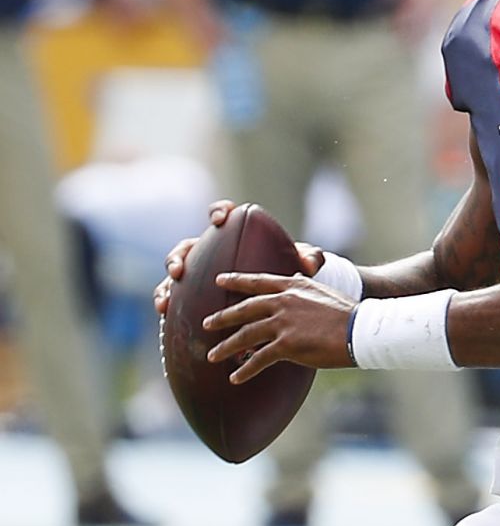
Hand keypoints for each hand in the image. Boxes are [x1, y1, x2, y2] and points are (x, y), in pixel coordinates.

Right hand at [153, 202, 325, 315]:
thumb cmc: (286, 272)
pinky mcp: (191, 293)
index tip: (220, 219)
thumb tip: (311, 262)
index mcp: (233, 235)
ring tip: (165, 299)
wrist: (278, 298)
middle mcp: (210, 250)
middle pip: (187, 247)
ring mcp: (197, 272)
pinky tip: (163, 314)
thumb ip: (308, 258)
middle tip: (180, 270)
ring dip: (166, 284)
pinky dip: (166, 301)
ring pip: (173, 274)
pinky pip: (173, 295)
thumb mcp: (299, 265)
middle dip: (179, 256)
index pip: (222, 214)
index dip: (218, 211)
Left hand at [203, 272, 356, 380]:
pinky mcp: (287, 345)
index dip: (236, 280)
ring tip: (213, 356)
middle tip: (206, 323)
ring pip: (245, 335)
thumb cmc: (349, 314)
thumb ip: (306, 289)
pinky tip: (236, 378)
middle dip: (222, 317)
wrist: (361, 330)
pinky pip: (259, 359)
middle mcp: (284, 302)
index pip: (258, 282)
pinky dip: (245, 370)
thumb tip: (297, 282)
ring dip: (226, 347)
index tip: (219, 280)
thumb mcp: (324, 292)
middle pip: (244, 309)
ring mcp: (283, 323)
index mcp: (293, 287)